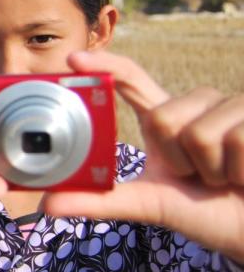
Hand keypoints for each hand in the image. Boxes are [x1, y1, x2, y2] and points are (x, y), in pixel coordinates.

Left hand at [43, 51, 243, 263]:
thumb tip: (47, 205)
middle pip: (162, 118)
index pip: (132, 81)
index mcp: (165, 118)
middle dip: (178, 160)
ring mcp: (231, 106)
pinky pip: (237, 141)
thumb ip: (101, 202)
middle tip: (198, 178)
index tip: (73, 59)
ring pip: (199, 134)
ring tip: (224, 177)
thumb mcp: (150, 205)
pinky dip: (240, 170)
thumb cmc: (205, 212)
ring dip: (212, 170)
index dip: (105, 66)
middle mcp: (197, 104)